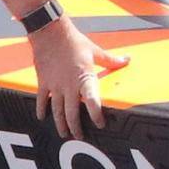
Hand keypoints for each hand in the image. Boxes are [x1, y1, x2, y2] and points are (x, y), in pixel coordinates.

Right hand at [27, 10, 114, 132]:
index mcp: (84, 78)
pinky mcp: (43, 82)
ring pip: (57, 110)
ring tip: (64, 134)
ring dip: (60, 124)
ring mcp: (55, 85)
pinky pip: (42, 100)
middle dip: (76, 127)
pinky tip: (42, 118)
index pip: (92, 101)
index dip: (96, 115)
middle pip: (72, 113)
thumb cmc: (73, 41)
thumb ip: (110, 60)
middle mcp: (69, 85)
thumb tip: (127, 60)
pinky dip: (41, 110)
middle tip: (80, 137)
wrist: (49, 32)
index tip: (100, 125)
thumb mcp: (94, 50)